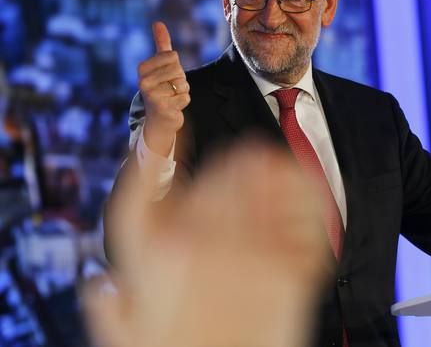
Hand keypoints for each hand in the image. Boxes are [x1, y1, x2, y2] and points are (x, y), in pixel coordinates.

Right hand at [85, 140, 330, 346]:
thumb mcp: (129, 337)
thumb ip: (111, 308)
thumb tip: (100, 283)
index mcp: (152, 252)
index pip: (144, 182)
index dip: (155, 144)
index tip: (171, 123)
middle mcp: (199, 242)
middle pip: (222, 173)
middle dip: (239, 158)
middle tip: (253, 152)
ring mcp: (247, 254)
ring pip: (267, 184)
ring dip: (278, 166)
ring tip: (284, 161)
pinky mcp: (289, 272)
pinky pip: (304, 219)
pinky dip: (311, 198)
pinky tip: (312, 189)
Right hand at [137, 21, 189, 155]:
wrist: (158, 118)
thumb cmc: (162, 87)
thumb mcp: (160, 65)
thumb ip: (161, 44)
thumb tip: (158, 22)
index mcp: (142, 68)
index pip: (172, 56)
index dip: (175, 66)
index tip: (166, 76)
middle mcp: (143, 81)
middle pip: (179, 70)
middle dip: (180, 79)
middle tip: (169, 88)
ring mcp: (152, 96)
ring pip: (183, 84)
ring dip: (183, 91)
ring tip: (171, 97)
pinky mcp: (162, 108)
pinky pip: (186, 97)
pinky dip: (184, 102)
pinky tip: (173, 106)